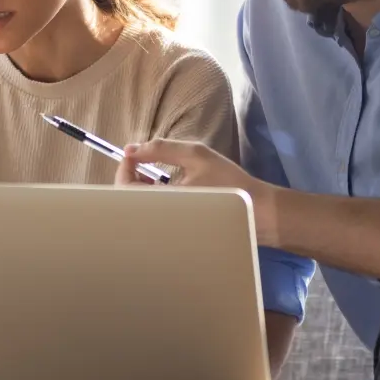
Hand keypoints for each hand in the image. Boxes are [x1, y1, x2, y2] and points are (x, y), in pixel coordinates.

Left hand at [116, 140, 277, 245]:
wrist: (256, 212)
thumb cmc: (228, 183)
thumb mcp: (195, 155)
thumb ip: (161, 149)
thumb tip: (131, 149)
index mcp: (162, 201)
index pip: (124, 188)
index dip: (123, 168)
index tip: (133, 154)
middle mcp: (160, 218)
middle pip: (128, 200)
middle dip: (131, 177)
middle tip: (143, 163)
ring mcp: (168, 227)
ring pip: (139, 207)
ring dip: (141, 188)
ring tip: (155, 174)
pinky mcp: (175, 230)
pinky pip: (152, 213)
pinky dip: (152, 197)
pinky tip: (166, 188)